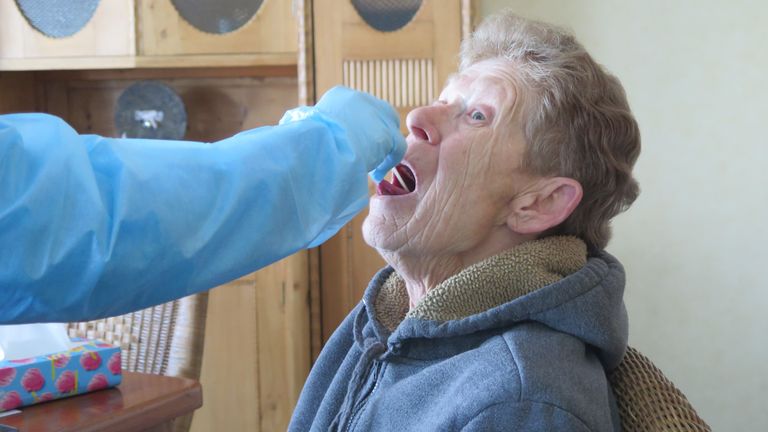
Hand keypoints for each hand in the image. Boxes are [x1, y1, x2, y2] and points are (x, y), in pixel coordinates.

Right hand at [282, 86, 405, 181]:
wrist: (319, 144)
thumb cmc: (304, 137)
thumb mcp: (298, 122)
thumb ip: (299, 119)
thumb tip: (288, 121)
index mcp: (341, 95)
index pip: (359, 109)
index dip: (359, 129)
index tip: (351, 145)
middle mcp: (362, 99)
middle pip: (380, 115)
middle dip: (376, 135)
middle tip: (367, 156)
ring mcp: (378, 115)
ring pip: (390, 131)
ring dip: (384, 149)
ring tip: (372, 168)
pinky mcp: (388, 134)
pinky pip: (397, 148)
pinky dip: (389, 162)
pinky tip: (376, 174)